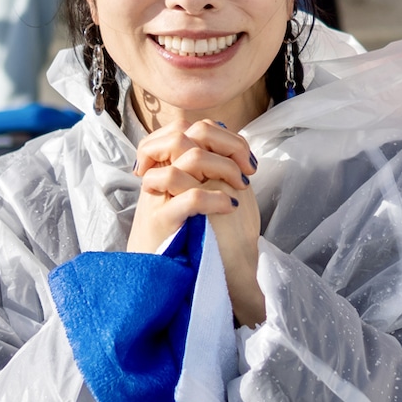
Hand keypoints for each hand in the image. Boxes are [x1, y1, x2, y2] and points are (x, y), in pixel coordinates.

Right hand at [130, 119, 264, 326]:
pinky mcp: (161, 222)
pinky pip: (191, 198)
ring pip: (190, 158)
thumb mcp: (188, 194)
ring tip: (241, 186)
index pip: (189, 127)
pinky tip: (231, 206)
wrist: (154, 274)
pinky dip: (215, 198)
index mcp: (164, 165)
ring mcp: (157, 197)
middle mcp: (157, 175)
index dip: (222, 135)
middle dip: (227, 145)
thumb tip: (224, 137)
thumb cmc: (180, 234)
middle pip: (187, 133)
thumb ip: (201, 167)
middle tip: (248, 168)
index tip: (245, 158)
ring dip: (225, 167)